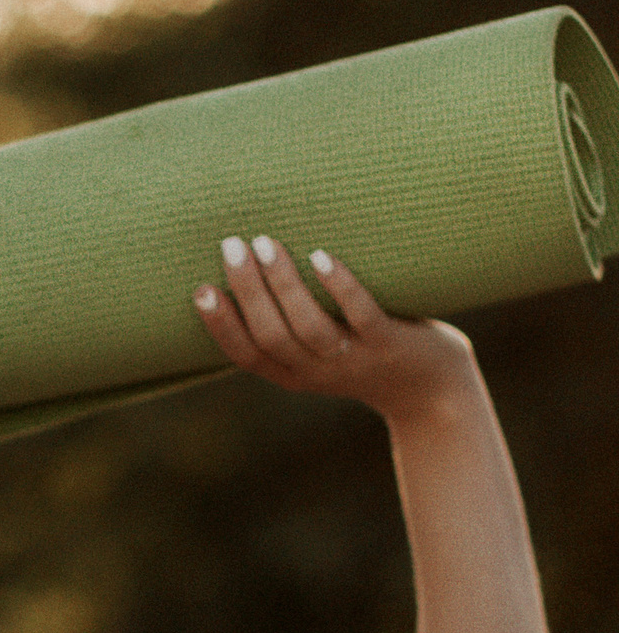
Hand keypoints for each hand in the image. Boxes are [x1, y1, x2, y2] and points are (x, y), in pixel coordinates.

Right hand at [193, 236, 477, 431]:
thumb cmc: (369, 357)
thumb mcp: (323, 353)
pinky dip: (338, 286)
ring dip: (282, 284)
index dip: (220, 325)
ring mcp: (353, 358)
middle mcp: (317, 371)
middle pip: (271, 334)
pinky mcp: (389, 343)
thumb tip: (256, 272)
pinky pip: (360, 315)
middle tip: (230, 245)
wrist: (431, 390)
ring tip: (264, 243)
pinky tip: (321, 257)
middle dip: (247, 290)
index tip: (200, 289)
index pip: (246, 354)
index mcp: (293, 375)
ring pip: (307, 325)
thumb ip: (292, 328)